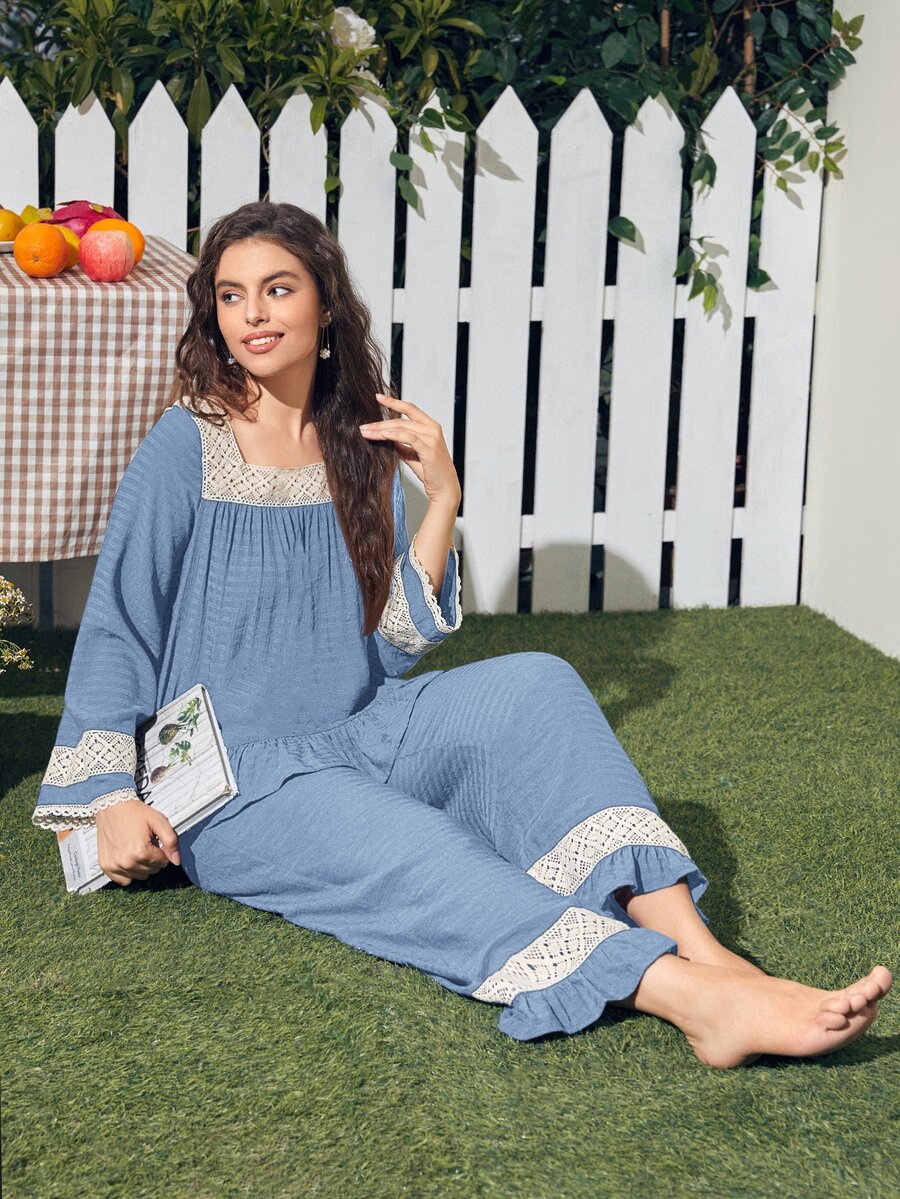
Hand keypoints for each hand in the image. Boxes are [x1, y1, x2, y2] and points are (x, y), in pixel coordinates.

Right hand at [95, 798, 180, 886]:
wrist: (112, 807)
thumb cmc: (134, 813)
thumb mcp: (159, 821)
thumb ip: (171, 841)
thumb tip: (176, 861)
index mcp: (140, 852)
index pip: (163, 862)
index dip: (162, 851)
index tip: (155, 841)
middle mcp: (126, 862)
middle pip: (152, 870)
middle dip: (153, 858)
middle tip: (146, 843)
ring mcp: (114, 866)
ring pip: (140, 876)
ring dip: (142, 865)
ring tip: (137, 848)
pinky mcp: (106, 867)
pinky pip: (124, 880)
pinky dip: (129, 872)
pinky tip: (129, 858)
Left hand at [359, 393, 460, 507]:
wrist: (444, 489)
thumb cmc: (430, 471)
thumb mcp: (411, 454)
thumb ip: (399, 443)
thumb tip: (382, 435)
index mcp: (430, 426)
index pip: (410, 408)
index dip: (393, 402)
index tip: (377, 397)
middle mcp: (432, 428)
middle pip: (401, 419)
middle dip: (380, 422)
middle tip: (363, 426)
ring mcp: (432, 438)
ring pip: (402, 427)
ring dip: (381, 429)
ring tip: (366, 432)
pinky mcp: (429, 449)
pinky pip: (409, 437)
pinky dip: (394, 434)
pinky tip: (383, 435)